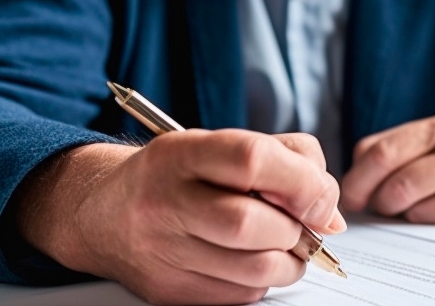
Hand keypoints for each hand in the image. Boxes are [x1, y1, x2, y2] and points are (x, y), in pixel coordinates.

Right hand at [15, 130, 344, 305]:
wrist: (102, 212)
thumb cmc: (180, 174)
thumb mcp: (223, 144)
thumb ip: (289, 159)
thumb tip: (332, 213)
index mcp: (182, 153)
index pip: (252, 159)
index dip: (302, 181)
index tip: (320, 197)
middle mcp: (165, 201)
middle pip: (252, 223)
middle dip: (296, 229)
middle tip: (303, 225)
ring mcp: (162, 251)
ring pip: (253, 270)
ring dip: (289, 261)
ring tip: (285, 244)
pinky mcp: (167, 291)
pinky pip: (240, 296)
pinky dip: (261, 282)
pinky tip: (251, 261)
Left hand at [340, 114, 434, 229]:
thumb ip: (405, 146)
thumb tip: (358, 177)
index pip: (381, 153)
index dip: (357, 181)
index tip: (351, 196)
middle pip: (396, 188)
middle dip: (380, 205)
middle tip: (383, 207)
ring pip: (418, 214)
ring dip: (408, 217)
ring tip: (419, 207)